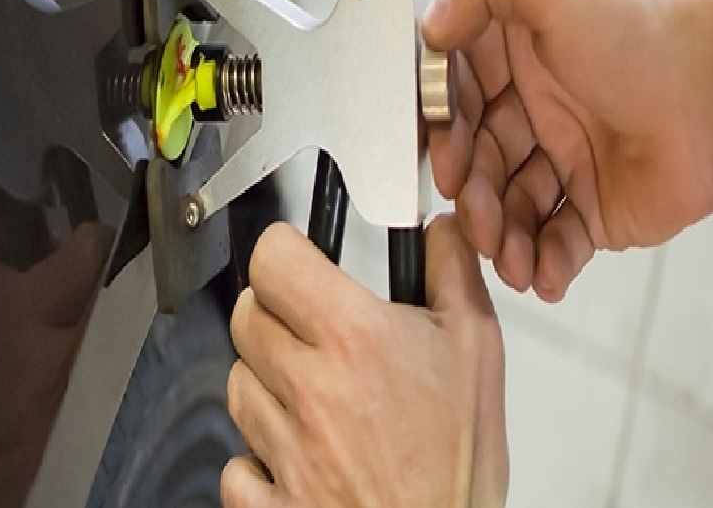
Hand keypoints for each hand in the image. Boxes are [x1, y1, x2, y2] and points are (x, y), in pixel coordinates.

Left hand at [221, 216, 507, 507]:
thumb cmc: (459, 465)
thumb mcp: (477, 351)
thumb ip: (451, 274)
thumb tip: (440, 231)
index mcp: (354, 339)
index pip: (271, 260)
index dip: (283, 253)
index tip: (296, 261)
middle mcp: (310, 387)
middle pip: (246, 316)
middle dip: (275, 316)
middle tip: (313, 335)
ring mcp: (283, 445)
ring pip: (238, 383)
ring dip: (267, 385)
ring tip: (316, 402)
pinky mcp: (268, 497)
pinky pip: (235, 461)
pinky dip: (259, 457)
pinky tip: (299, 454)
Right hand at [424, 0, 712, 299]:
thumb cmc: (652, 27)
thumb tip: (432, 24)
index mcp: (518, 52)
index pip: (454, 98)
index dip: (441, 129)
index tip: (442, 151)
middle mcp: (537, 103)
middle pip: (474, 159)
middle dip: (468, 191)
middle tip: (474, 207)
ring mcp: (566, 156)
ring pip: (506, 207)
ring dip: (497, 236)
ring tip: (505, 252)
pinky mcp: (598, 204)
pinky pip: (556, 242)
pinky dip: (541, 264)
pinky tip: (537, 273)